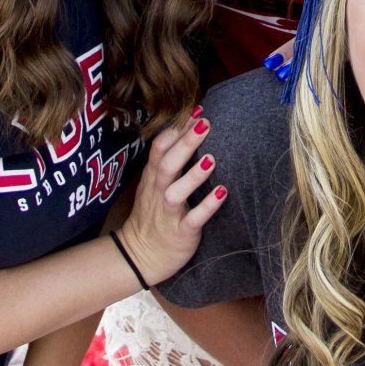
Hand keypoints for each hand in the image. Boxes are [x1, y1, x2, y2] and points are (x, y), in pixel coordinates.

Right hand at [116, 115, 226, 285]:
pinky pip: (193, 220)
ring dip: (193, 175)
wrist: (141, 256)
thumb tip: (190, 128)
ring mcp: (168, 213)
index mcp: (153, 177)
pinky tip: (223, 193)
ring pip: (175, 192)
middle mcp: (158, 192)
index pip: (159, 147)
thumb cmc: (154, 214)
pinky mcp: (180, 233)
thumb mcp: (154, 184)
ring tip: (211, 158)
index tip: (195, 109)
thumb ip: (168, 160)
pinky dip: (207, 207)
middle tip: (205, 122)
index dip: (176, 128)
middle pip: (167, 163)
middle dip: (184, 143)